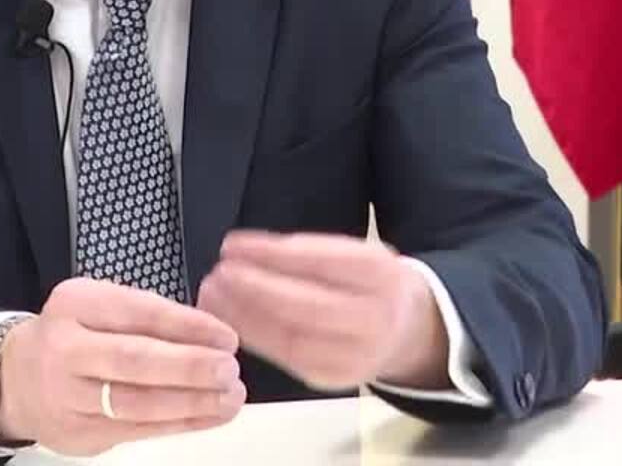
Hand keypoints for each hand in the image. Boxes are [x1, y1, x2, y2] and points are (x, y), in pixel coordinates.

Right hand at [0, 278, 245, 456]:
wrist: (16, 378)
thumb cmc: (72, 335)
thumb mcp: (99, 306)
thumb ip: (146, 315)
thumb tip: (210, 333)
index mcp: (75, 304)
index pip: (137, 311)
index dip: (186, 325)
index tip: (225, 336)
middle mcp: (65, 348)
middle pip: (132, 360)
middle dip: (188, 367)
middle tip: (228, 369)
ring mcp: (68, 395)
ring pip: (136, 403)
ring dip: (191, 402)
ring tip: (229, 396)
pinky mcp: (78, 433)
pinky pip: (137, 430)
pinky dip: (179, 424)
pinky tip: (209, 415)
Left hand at [196, 232, 448, 391]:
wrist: (409, 330)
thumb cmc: (370, 285)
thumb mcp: (356, 255)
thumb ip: (308, 253)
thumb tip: (246, 251)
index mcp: (382, 275)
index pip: (321, 261)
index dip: (272, 254)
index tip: (233, 245)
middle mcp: (375, 318)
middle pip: (307, 305)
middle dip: (255, 289)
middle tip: (218, 273)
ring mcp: (356, 354)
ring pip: (293, 337)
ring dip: (245, 316)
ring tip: (212, 295)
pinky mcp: (334, 377)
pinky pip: (288, 357)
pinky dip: (254, 338)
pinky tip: (230, 320)